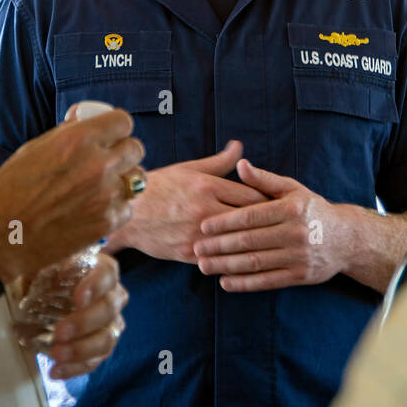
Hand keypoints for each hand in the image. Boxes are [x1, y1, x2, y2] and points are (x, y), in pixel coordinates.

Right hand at [0, 104, 141, 282]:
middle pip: (135, 148)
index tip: (110, 136)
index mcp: (79, 140)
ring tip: (104, 187)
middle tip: (108, 162)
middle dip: (123, 153)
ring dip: (124, 180)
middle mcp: (98, 164)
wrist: (0, 237)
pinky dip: (116, 208)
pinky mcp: (108, 222)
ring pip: (137, 178)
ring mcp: (107, 195)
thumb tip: (84, 118)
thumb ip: (66, 133)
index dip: (116, 128)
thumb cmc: (11, 191)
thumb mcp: (34, 149)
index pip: (123, 122)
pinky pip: (128, 207)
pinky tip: (96, 210)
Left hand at [44, 254, 128, 379]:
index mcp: (102, 270)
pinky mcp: (102, 347)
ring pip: (107, 339)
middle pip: (108, 309)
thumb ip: (47, 259)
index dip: (95, 286)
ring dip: (81, 349)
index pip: (106, 274)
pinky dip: (75, 368)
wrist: (48, 295)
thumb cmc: (49, 274)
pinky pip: (95, 361)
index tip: (78, 298)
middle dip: (84, 323)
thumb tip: (46, 263)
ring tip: (56, 354)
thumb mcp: (46, 261)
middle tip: (59, 332)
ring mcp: (111, 324)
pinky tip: (55, 371)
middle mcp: (113, 296)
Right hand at [105, 141, 266, 263]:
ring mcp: (196, 234)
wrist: (126, 213)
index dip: (270, 202)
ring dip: (253, 245)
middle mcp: (204, 210)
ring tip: (269, 246)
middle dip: (267, 224)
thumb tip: (240, 147)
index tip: (280, 207)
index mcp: (207, 186)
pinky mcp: (187, 253)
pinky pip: (218, 258)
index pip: (252, 195)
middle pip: (249, 220)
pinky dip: (231, 259)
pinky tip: (244, 259)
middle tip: (281, 228)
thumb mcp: (188, 169)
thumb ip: (219, 162)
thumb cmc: (159, 187)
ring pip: (236, 243)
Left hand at [194, 159, 344, 291]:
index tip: (204, 226)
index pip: (251, 216)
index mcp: (291, 209)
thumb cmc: (312, 209)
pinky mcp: (300, 276)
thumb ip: (264, 179)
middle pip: (250, 241)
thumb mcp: (292, 189)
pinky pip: (267, 281)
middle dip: (219, 246)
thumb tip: (240, 164)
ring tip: (203, 266)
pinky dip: (244, 283)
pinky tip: (225, 281)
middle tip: (196, 248)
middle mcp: (296, 233)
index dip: (225, 222)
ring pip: (255, 263)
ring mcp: (298, 256)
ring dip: (226, 266)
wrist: (346, 238)